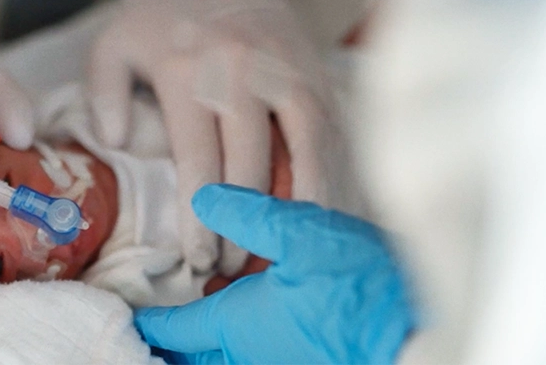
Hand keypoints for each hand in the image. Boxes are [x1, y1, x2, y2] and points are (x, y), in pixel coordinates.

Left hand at [89, 0, 339, 271]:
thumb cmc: (156, 16)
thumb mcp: (112, 45)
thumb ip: (103, 95)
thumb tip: (119, 144)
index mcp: (186, 70)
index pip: (199, 160)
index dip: (202, 216)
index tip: (199, 258)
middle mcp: (240, 70)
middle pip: (251, 165)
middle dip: (244, 226)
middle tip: (234, 268)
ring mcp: (284, 67)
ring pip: (304, 148)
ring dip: (298, 207)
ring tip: (286, 253)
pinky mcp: (313, 67)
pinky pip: (329, 128)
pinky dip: (329, 172)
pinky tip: (320, 209)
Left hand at [134, 184, 415, 364]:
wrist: (418, 335)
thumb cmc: (361, 285)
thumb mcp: (302, 233)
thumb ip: (248, 213)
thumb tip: (202, 197)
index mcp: (239, 323)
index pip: (175, 327)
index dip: (148, 321)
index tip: (127, 316)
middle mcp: (252, 354)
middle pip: (195, 356)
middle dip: (170, 346)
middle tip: (149, 332)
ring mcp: (280, 364)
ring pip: (225, 361)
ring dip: (203, 350)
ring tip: (187, 334)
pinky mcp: (306, 362)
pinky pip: (255, 361)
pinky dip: (235, 351)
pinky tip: (249, 330)